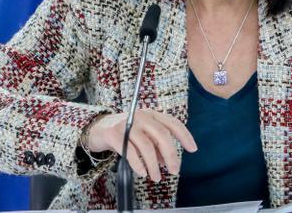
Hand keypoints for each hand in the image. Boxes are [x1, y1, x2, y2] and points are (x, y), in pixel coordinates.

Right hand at [82, 109, 197, 181]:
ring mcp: (127, 124)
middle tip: (174, 170)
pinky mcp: (114, 134)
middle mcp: (141, 116)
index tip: (193, 149)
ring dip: (154, 165)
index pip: (172, 123)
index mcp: (152, 114)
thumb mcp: (144, 136)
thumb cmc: (125, 133)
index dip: (185, 136)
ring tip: (156, 177)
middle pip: (162, 135)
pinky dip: (139, 165)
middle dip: (171, 155)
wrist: (98, 128)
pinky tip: (143, 172)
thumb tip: (167, 161)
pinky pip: (130, 152)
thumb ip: (156, 146)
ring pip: (147, 146)